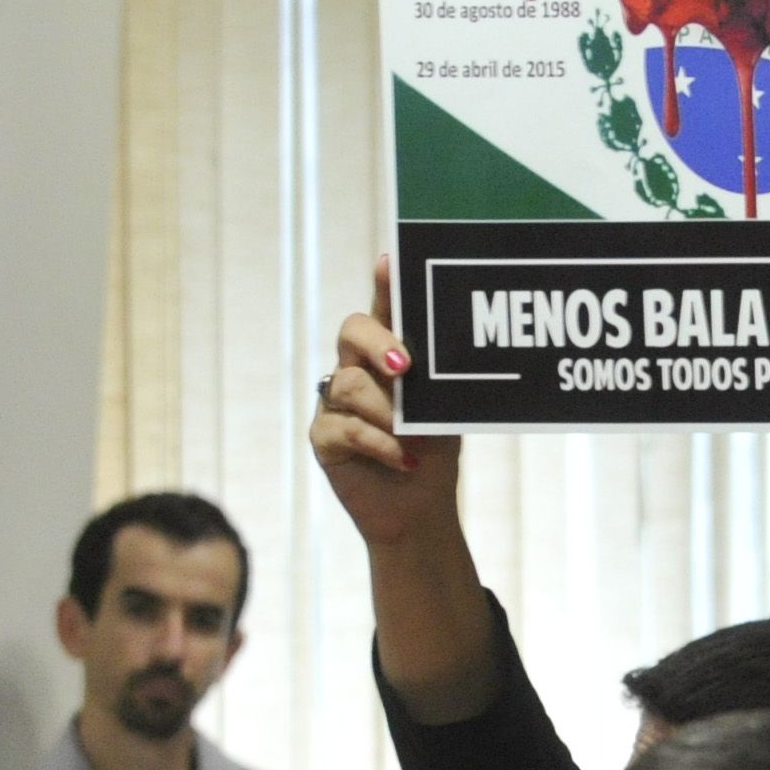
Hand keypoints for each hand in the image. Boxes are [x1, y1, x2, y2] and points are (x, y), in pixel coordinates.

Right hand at [311, 256, 465, 554]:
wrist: (420, 507)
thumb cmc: (435, 447)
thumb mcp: (445, 407)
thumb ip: (437, 378)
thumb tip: (437, 359)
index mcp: (389, 352)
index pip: (384, 309)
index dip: (385, 284)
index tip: (390, 262)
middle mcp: (357, 367)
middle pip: (352, 331)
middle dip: (379, 343)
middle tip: (406, 367)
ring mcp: (335, 401)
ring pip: (350, 385)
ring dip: (387, 411)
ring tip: (414, 436)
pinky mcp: (324, 437)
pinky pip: (344, 428)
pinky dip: (380, 444)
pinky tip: (406, 459)